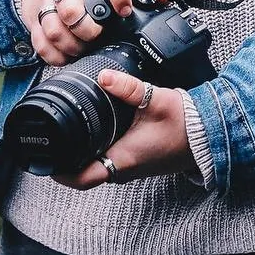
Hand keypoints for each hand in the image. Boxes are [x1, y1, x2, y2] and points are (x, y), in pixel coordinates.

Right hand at [21, 0, 138, 65]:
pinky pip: (41, 44)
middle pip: (71, 9)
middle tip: (98, 35)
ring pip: (54, 29)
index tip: (125, 10)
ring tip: (83, 49)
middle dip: (87, 30)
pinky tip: (67, 56)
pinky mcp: (33, 20)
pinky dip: (55, 56)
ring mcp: (46, 3)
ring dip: (72, 46)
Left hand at [54, 69, 195, 186]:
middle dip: (66, 160)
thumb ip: (128, 87)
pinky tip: (97, 129)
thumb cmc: (185, 123)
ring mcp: (132, 166)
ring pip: (97, 166)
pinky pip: (110, 160)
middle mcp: (124, 168)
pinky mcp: (138, 159)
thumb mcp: (156, 100)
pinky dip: (97, 149)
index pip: (82, 178)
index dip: (59, 172)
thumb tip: (103, 76)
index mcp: (123, 159)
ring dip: (82, 155)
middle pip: (85, 173)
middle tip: (51, 140)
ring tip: (69, 132)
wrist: (209, 134)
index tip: (45, 160)